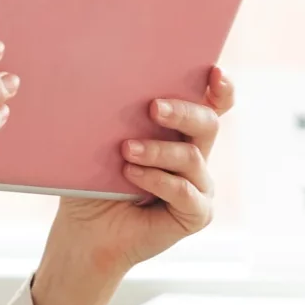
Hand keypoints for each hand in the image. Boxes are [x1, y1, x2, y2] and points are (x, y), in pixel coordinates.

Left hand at [31, 67, 234, 304]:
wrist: (85, 232)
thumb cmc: (94, 183)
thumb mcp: (103, 143)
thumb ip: (119, 118)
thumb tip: (111, 82)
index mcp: (178, 133)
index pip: (212, 105)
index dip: (220, 89)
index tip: (214, 72)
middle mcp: (195, 156)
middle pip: (207, 123)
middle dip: (183, 111)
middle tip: (153, 107)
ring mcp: (199, 186)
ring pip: (192, 157)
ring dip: (157, 151)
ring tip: (126, 151)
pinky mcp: (196, 214)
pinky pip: (186, 192)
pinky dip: (158, 181)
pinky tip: (133, 176)